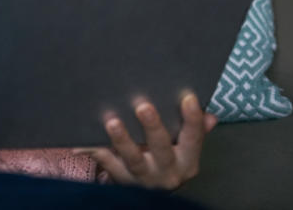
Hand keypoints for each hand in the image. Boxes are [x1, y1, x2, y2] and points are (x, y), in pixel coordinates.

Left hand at [75, 93, 217, 189]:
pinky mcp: (121, 179)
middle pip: (161, 149)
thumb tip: (210, 116)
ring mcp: (143, 177)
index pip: (194, 138)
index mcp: (187, 160)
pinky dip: (95, 151)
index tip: (187, 97)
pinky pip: (107, 163)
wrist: (151, 195)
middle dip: (153, 128)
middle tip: (143, 106)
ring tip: (112, 122)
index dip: (192, 119)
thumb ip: (194, 131)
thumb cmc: (168, 158)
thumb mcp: (184, 149)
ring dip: (122, 140)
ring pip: (133, 159)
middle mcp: (167, 171)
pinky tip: (82, 141)